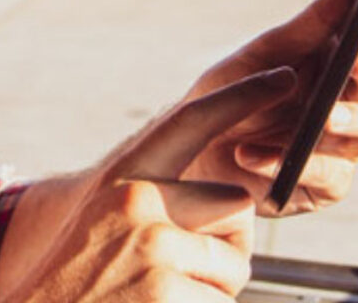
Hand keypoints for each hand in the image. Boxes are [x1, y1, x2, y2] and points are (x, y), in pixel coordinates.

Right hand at [2, 67, 297, 301]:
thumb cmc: (73, 287)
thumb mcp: (102, 225)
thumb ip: (156, 200)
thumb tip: (230, 203)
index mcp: (123, 178)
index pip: (192, 121)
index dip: (242, 95)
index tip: (284, 77)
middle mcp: (137, 202)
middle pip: (237, 205)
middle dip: (228, 244)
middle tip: (181, 273)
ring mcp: (152, 248)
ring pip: (236, 264)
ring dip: (214, 291)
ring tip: (160, 301)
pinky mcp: (165, 294)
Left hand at [182, 0, 357, 215]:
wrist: (188, 153)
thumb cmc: (230, 95)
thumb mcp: (263, 54)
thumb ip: (312, 21)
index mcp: (335, 62)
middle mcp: (348, 102)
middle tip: (355, 59)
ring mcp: (341, 147)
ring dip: (352, 119)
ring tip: (324, 117)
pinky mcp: (322, 188)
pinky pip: (326, 176)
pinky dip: (289, 162)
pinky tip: (251, 154)